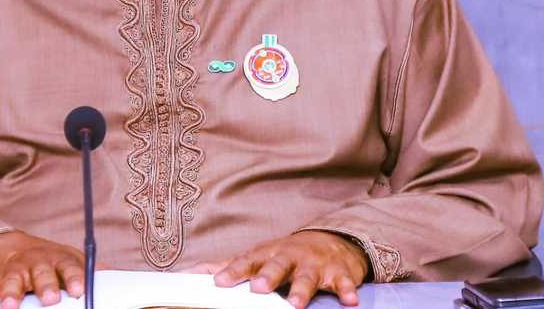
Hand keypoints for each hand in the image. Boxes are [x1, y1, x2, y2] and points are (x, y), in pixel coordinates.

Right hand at [0, 231, 85, 308]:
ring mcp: (13, 272)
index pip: (70, 268)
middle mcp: (36, 265)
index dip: (74, 278)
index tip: (79, 290)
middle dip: (45, 286)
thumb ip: (89, 269)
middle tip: (49, 299)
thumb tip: (113, 276)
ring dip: (10, 293)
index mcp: (58, 261)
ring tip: (8, 306)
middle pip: (41, 274)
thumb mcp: (71, 260)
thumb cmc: (50, 261)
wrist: (14, 247)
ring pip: (11, 282)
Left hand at [193, 231, 368, 307]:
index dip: (233, 271)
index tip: (219, 282)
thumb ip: (229, 265)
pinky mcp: (338, 272)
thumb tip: (193, 271)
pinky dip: (346, 290)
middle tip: (258, 288)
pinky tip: (349, 301)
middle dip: (268, 276)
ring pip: (308, 276)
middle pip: (277, 265)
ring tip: (296, 304)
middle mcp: (290, 257)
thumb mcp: (259, 255)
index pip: (248, 262)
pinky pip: (343, 282)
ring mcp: (314, 264)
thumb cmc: (287, 254)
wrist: (333, 240)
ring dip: (302, 289)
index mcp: (268, 254)